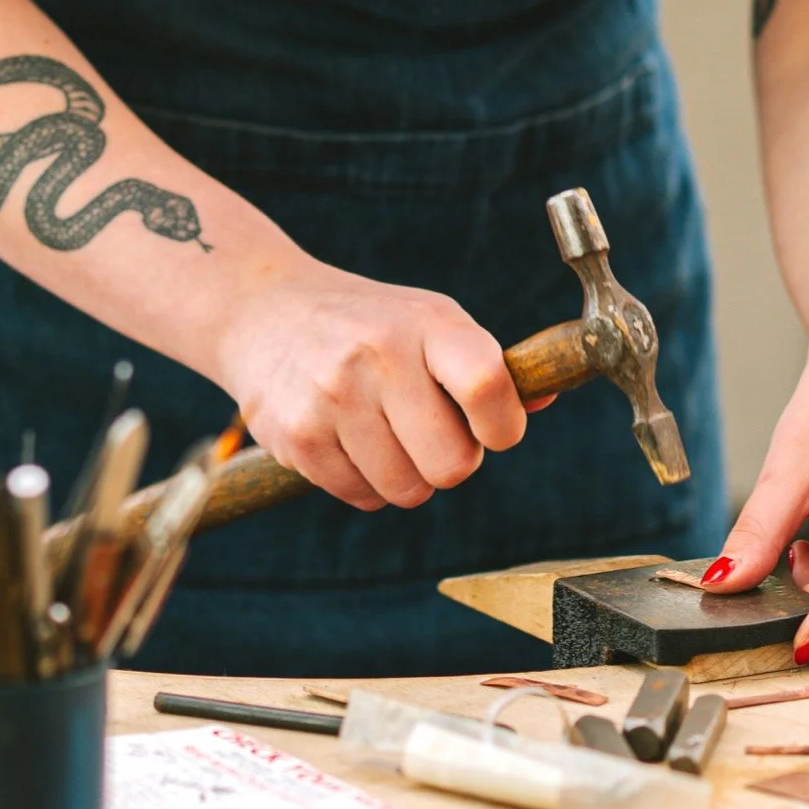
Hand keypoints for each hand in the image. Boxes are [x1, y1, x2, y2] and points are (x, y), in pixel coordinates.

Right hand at [214, 252, 528, 509]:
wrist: (263, 310)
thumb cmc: (369, 323)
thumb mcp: (430, 320)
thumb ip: (486, 366)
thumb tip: (545, 399)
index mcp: (428, 323)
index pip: (487, 386)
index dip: (503, 426)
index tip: (494, 430)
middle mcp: (380, 355)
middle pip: (452, 464)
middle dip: (451, 461)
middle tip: (430, 434)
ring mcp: (334, 397)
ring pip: (407, 490)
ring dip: (406, 475)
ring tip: (385, 432)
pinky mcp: (297, 436)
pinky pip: (362, 497)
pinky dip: (366, 483)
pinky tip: (350, 440)